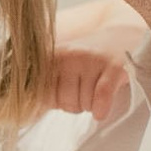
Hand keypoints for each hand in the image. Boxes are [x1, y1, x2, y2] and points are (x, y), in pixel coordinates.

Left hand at [50, 0, 147, 120]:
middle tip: (86, 89)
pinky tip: (101, 111)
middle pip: (64, 102)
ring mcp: (91, 60)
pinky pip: (101, 95)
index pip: (42, 96)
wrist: (123, 37)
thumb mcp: (62, 69)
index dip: (55, 101)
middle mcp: (70, 56)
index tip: (64, 92)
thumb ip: (44, 89)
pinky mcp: (113, 66)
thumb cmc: (89, 62)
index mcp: (52, 57)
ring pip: (84, 103)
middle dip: (75, 104)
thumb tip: (27, 113)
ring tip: (98, 87)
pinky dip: (101, 107)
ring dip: (92, 104)